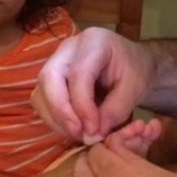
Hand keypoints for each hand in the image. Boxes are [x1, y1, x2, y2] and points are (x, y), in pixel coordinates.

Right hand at [32, 28, 153, 141]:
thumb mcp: (136, 87)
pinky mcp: (51, 79)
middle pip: (49, 78)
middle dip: (61, 111)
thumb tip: (94, 132)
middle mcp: (68, 48)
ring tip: (78, 134)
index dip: (83, 106)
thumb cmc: (135, 71)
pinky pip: (42, 101)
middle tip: (79, 133)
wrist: (131, 65)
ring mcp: (56, 62)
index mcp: (94, 41)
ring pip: (41, 91)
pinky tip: (73, 129)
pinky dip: (54, 119)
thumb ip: (116, 109)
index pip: (78, 74)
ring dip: (56, 118)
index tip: (94, 130)